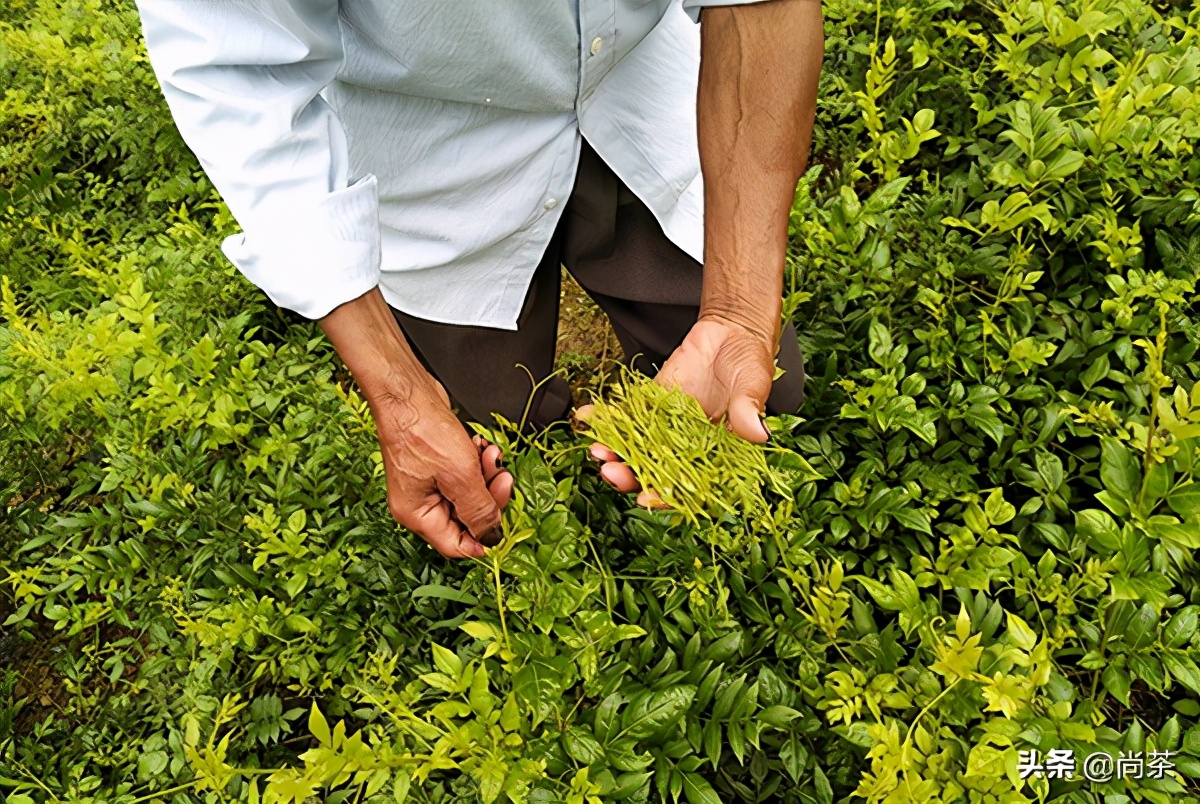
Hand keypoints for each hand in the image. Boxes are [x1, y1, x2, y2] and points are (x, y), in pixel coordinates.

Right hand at [319, 288, 512, 557]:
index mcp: (417, 514)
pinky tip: (479, 446)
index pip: (455, 545)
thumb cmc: (422, 431)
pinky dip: (476, 463)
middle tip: (503, 479)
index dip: (482, 540)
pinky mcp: (436, 464)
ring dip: (485, 476)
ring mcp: (427, 483)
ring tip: (491, 455)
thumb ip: (479, 510)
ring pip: (468, 494)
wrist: (408, 392)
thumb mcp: (460, 476)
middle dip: (488, 498)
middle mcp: (419, 502)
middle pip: (465, 518)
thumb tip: (492, 536)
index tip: (505, 528)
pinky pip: (464, 474)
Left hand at [583, 315, 773, 504]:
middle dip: (631, 475)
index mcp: (715, 451)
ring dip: (614, 451)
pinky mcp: (651, 401)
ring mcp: (666, 424)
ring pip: (636, 446)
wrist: (731, 331)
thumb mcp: (753, 384)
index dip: (669, 494)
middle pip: (655, 469)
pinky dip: (606, 416)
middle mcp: (687, 443)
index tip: (648, 498)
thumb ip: (748, 410)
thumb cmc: (750, 361)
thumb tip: (757, 434)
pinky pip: (627, 413)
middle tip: (612, 473)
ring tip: (597, 449)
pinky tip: (588, 416)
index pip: (690, 483)